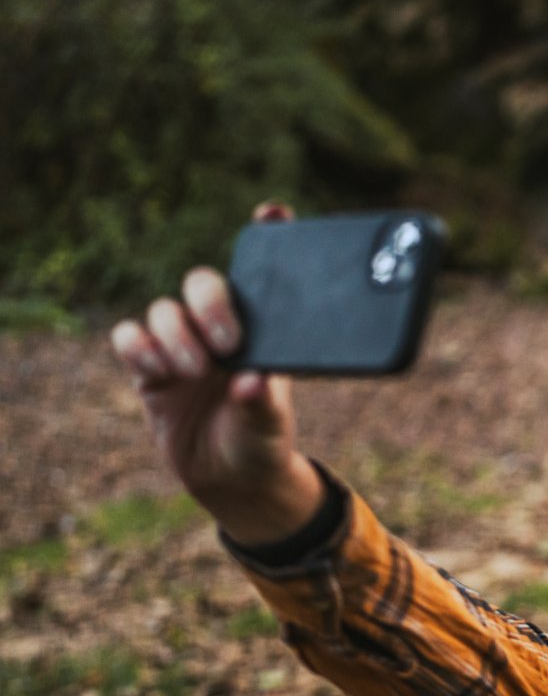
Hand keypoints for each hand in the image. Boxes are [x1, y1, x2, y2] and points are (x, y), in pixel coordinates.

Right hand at [107, 201, 323, 543]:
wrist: (230, 481)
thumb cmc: (261, 444)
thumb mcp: (272, 429)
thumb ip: (264, 404)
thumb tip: (251, 382)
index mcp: (263, 332)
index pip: (262, 274)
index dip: (267, 237)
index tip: (272, 214)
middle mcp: (220, 329)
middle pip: (202, 282)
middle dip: (210, 301)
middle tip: (229, 342)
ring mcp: (181, 345)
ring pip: (163, 309)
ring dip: (176, 336)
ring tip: (198, 374)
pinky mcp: (148, 368)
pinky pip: (128, 337)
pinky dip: (138, 348)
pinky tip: (158, 373)